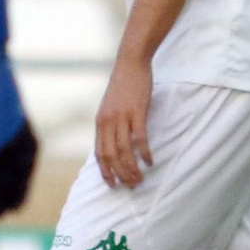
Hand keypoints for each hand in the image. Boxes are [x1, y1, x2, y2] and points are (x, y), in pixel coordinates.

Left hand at [95, 52, 152, 187]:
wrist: (130, 63)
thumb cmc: (123, 86)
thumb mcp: (110, 107)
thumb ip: (110, 124)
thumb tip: (113, 143)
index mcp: (100, 122)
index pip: (99, 153)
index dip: (105, 171)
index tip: (112, 184)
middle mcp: (108, 122)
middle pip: (111, 156)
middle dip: (120, 174)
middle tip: (131, 186)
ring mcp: (122, 117)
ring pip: (124, 150)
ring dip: (132, 168)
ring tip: (140, 179)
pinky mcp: (137, 112)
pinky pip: (140, 138)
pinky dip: (144, 153)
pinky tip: (150, 162)